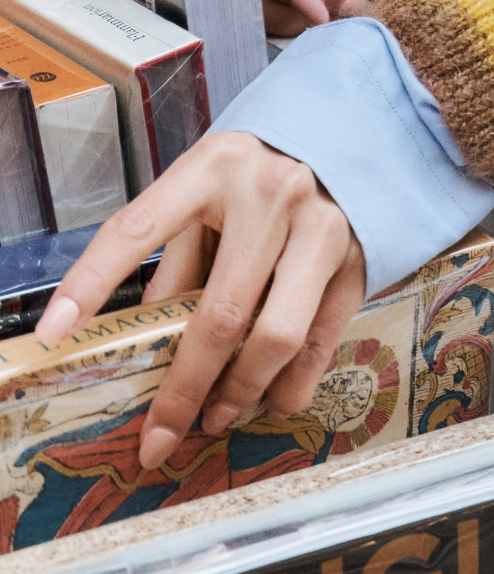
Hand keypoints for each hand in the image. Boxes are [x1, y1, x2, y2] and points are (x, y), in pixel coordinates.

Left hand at [35, 131, 365, 471]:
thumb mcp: (206, 192)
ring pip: (279, 338)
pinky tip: (271, 400)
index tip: (56, 331)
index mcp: (214, 169)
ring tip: (219, 416)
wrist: (348, 138)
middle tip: (162, 435)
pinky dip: (293, 385)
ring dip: (242, 394)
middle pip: (222, 313)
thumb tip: (149, 339)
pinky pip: (322, 341)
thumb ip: (178, 257)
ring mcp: (322, 228)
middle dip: (186, 388)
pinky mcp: (358, 260)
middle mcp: (272, 196)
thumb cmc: (259, 173)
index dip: (93, 280)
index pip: (139, 227)